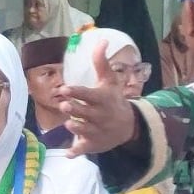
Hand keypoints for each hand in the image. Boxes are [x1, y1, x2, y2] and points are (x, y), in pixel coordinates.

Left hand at [57, 39, 137, 157]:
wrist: (128, 125)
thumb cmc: (113, 100)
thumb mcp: (109, 81)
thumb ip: (101, 62)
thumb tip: (101, 40)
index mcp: (102, 99)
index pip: (88, 95)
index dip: (77, 92)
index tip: (65, 89)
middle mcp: (99, 116)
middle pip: (85, 113)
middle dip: (75, 109)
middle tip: (65, 105)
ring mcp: (96, 131)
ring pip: (84, 130)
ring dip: (76, 128)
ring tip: (68, 124)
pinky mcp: (93, 144)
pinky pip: (84, 149)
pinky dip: (76, 152)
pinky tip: (69, 154)